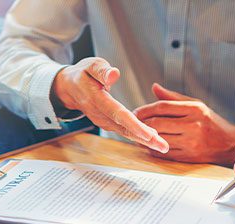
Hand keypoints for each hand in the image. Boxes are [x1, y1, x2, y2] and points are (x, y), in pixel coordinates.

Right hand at [53, 58, 168, 152]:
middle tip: (163, 146)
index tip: (150, 133)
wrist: (70, 88)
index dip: (134, 125)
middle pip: (125, 128)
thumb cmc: (83, 75)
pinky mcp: (108, 124)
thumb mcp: (90, 65)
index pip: (118, 113)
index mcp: (97, 99)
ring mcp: (104, 121)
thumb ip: (102, 70)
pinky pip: (124, 131)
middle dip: (145, 138)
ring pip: (126, 133)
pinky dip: (138, 137)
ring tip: (162, 145)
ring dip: (144, 140)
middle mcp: (100, 114)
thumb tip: (114, 74)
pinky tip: (152, 140)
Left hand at [134, 83, 234, 165]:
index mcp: (194, 109)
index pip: (162, 107)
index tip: (135, 112)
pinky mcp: (188, 157)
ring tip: (138, 133)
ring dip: (144, 137)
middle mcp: (193, 125)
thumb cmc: (211, 123)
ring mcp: (191, 143)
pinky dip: (153, 148)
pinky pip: (163, 153)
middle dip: (141, 123)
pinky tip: (149, 144)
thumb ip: (173, 98)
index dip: (145, 109)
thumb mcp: (196, 105)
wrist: (229, 145)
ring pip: (158, 139)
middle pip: (158, 123)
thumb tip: (155, 87)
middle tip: (133, 123)